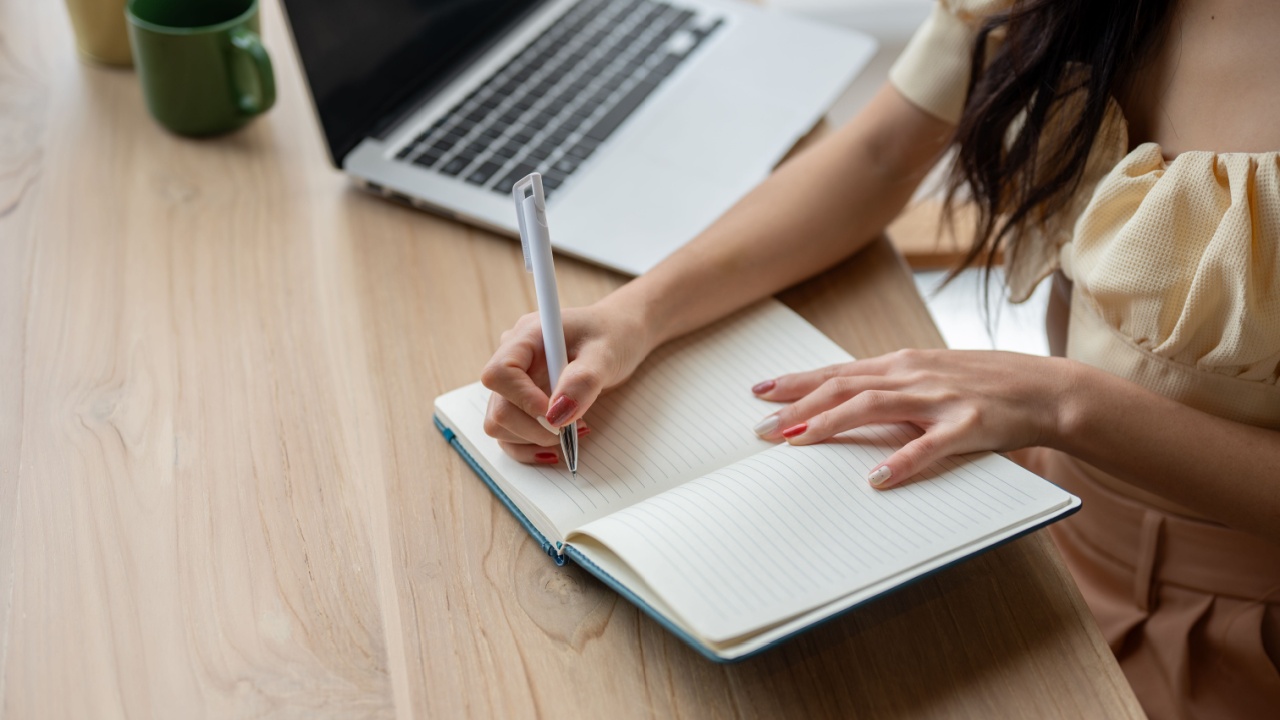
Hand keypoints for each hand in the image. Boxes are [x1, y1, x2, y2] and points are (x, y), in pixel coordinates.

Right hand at [480, 299, 652, 464]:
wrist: (619, 337)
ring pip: (500, 426)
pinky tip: (558, 444)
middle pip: (499, 407)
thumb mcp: (606, 354)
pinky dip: (530, 447)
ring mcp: (515, 384)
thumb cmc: (612, 336)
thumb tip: (555, 416)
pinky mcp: (521, 403)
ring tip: (574, 430)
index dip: (524, 400)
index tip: (556, 413)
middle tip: (572, 428)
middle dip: (534, 428)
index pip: (500, 373)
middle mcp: (514, 361)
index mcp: (527, 337)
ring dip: (534, 439)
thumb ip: (582, 381)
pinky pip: (510, 435)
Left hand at [749, 349, 1073, 487]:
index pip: (838, 372)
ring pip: (874, 407)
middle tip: (761, 429)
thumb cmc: (984, 386)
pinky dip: (902, 462)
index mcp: (902, 364)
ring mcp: (940, 398)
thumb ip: (890, 389)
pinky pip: (931, 446)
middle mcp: (914, 375)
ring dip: (830, 424)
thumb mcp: (930, 378)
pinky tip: (876, 480)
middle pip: (844, 387)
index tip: (760, 392)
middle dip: (798, 407)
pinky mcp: (969, 424)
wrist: (1046, 388)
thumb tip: (843, 404)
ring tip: (797, 443)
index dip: (797, 382)